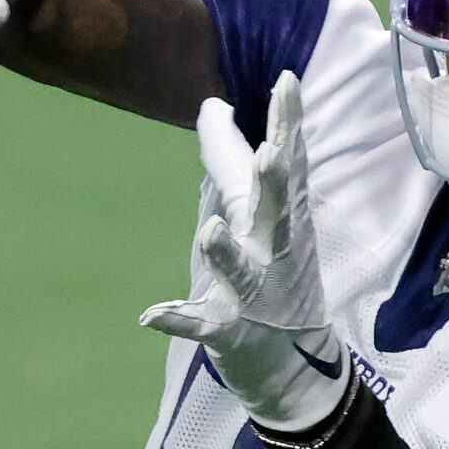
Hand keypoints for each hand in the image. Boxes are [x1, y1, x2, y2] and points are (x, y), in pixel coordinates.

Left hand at [142, 72, 350, 434]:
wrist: (296, 366)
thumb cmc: (272, 275)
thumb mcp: (257, 215)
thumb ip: (232, 158)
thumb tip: (212, 103)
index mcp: (280, 218)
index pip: (286, 163)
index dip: (287, 124)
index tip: (287, 81)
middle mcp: (274, 251)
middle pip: (277, 211)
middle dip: (275, 183)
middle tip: (273, 152)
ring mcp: (254, 294)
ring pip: (242, 270)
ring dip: (227, 252)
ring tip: (210, 231)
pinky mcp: (231, 332)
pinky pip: (204, 325)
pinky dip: (179, 320)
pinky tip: (151, 316)